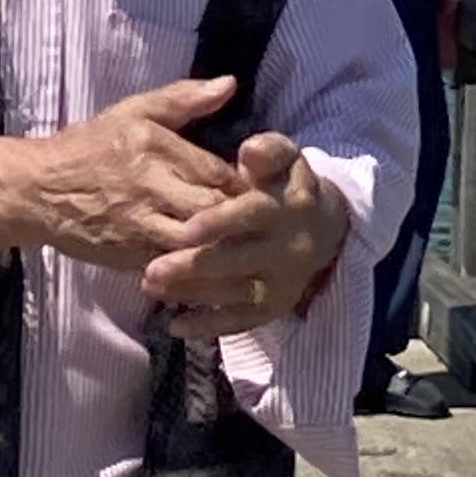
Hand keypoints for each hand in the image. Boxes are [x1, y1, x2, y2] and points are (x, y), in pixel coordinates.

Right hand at [0, 75, 242, 269]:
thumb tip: (230, 84)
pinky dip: (200, 269)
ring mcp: (138, 226)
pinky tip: (222, 271)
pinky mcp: (130, 256)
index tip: (266, 190)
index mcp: (153, 148)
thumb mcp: (134, 112)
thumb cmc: (90, 146)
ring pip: (196, 243)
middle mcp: (148, 188)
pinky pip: (175, 266)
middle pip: (212, 209)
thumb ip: (183, 99)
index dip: (247, 184)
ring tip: (251, 249)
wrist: (38, 190)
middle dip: (242, 219)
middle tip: (267, 224)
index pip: (218, 172)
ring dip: (224, 247)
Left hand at [141, 130, 349, 342]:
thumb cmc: (285, 185)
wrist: (325, 228)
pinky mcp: (274, 307)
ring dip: (191, 293)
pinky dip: (208, 325)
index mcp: (286, 207)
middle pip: (238, 261)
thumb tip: (249, 151)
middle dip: (194, 267)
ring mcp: (281, 282)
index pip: (252, 215)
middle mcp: (287, 249)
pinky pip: (240, 321)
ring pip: (233, 293)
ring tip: (150, 286)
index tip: (185, 229)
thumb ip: (267, 150)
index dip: (219, 222)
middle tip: (151, 271)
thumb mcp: (284, 158)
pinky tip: (176, 325)